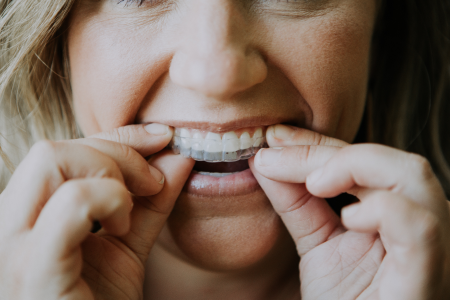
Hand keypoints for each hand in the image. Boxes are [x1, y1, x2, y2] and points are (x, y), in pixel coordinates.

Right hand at [0, 124, 193, 299]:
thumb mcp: (131, 244)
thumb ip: (151, 202)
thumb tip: (177, 156)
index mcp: (26, 218)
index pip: (62, 150)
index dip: (117, 136)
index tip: (162, 136)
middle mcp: (5, 228)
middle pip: (53, 150)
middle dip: (116, 154)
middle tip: (151, 184)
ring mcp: (10, 250)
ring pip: (52, 163)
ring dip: (111, 177)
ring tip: (129, 216)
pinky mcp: (31, 272)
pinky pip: (69, 206)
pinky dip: (107, 201)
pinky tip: (122, 230)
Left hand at [250, 124, 449, 299]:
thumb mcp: (317, 242)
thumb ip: (296, 200)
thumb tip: (265, 157)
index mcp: (399, 213)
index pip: (362, 161)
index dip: (318, 144)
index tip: (274, 136)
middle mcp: (423, 222)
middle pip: (386, 159)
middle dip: (327, 151)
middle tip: (278, 154)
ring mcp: (432, 247)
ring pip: (410, 175)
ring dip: (353, 167)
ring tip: (313, 183)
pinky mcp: (427, 274)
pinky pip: (418, 226)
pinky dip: (380, 209)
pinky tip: (348, 218)